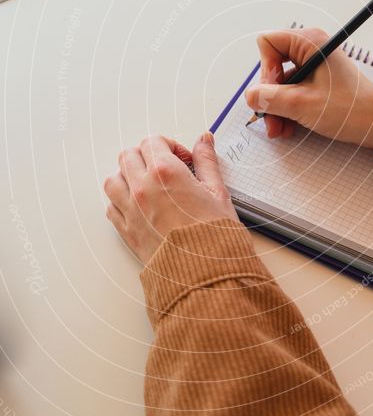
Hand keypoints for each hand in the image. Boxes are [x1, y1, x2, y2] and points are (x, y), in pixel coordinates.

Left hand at [103, 133, 237, 263]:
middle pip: (129, 156)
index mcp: (165, 173)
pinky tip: (139, 205)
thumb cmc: (215, 236)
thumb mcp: (218, 192)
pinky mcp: (126, 231)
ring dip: (128, 176)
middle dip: (147, 156)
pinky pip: (111, 206)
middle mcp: (142, 188)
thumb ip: (207, 161)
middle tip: (166, 168)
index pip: (152, 142)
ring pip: (114, 179)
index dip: (169, 146)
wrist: (205, 275)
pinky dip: (120, 201)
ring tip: (148, 184)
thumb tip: (204, 140)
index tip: (183, 159)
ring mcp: (130, 210)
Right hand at [245, 28, 372, 148]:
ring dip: (277, 107)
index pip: (268, 43)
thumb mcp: (301, 105)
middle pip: (272, 65)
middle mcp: (311, 49)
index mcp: (310, 42)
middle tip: (272, 120)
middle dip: (269, 96)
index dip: (265, 69)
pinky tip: (289, 128)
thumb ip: (269, 98)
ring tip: (280, 130)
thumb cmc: (348, 109)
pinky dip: (288, 109)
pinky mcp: (319, 81)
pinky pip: (293, 91)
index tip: (274, 92)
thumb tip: (250, 97)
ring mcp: (315, 66)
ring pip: (281, 83)